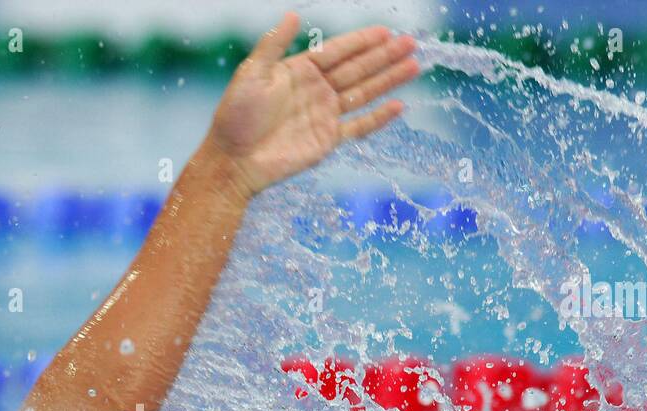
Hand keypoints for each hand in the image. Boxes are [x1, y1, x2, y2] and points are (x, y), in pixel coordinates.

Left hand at [205, 12, 419, 197]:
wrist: (233, 160)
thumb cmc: (235, 116)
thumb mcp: (252, 73)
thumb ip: (273, 45)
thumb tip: (294, 15)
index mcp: (299, 71)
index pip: (337, 51)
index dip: (361, 41)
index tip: (385, 31)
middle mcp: (315, 90)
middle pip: (357, 69)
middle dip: (384, 56)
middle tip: (410, 43)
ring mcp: (323, 115)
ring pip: (364, 93)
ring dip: (388, 80)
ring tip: (414, 65)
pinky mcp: (327, 140)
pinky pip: (358, 127)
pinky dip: (378, 118)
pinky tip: (398, 105)